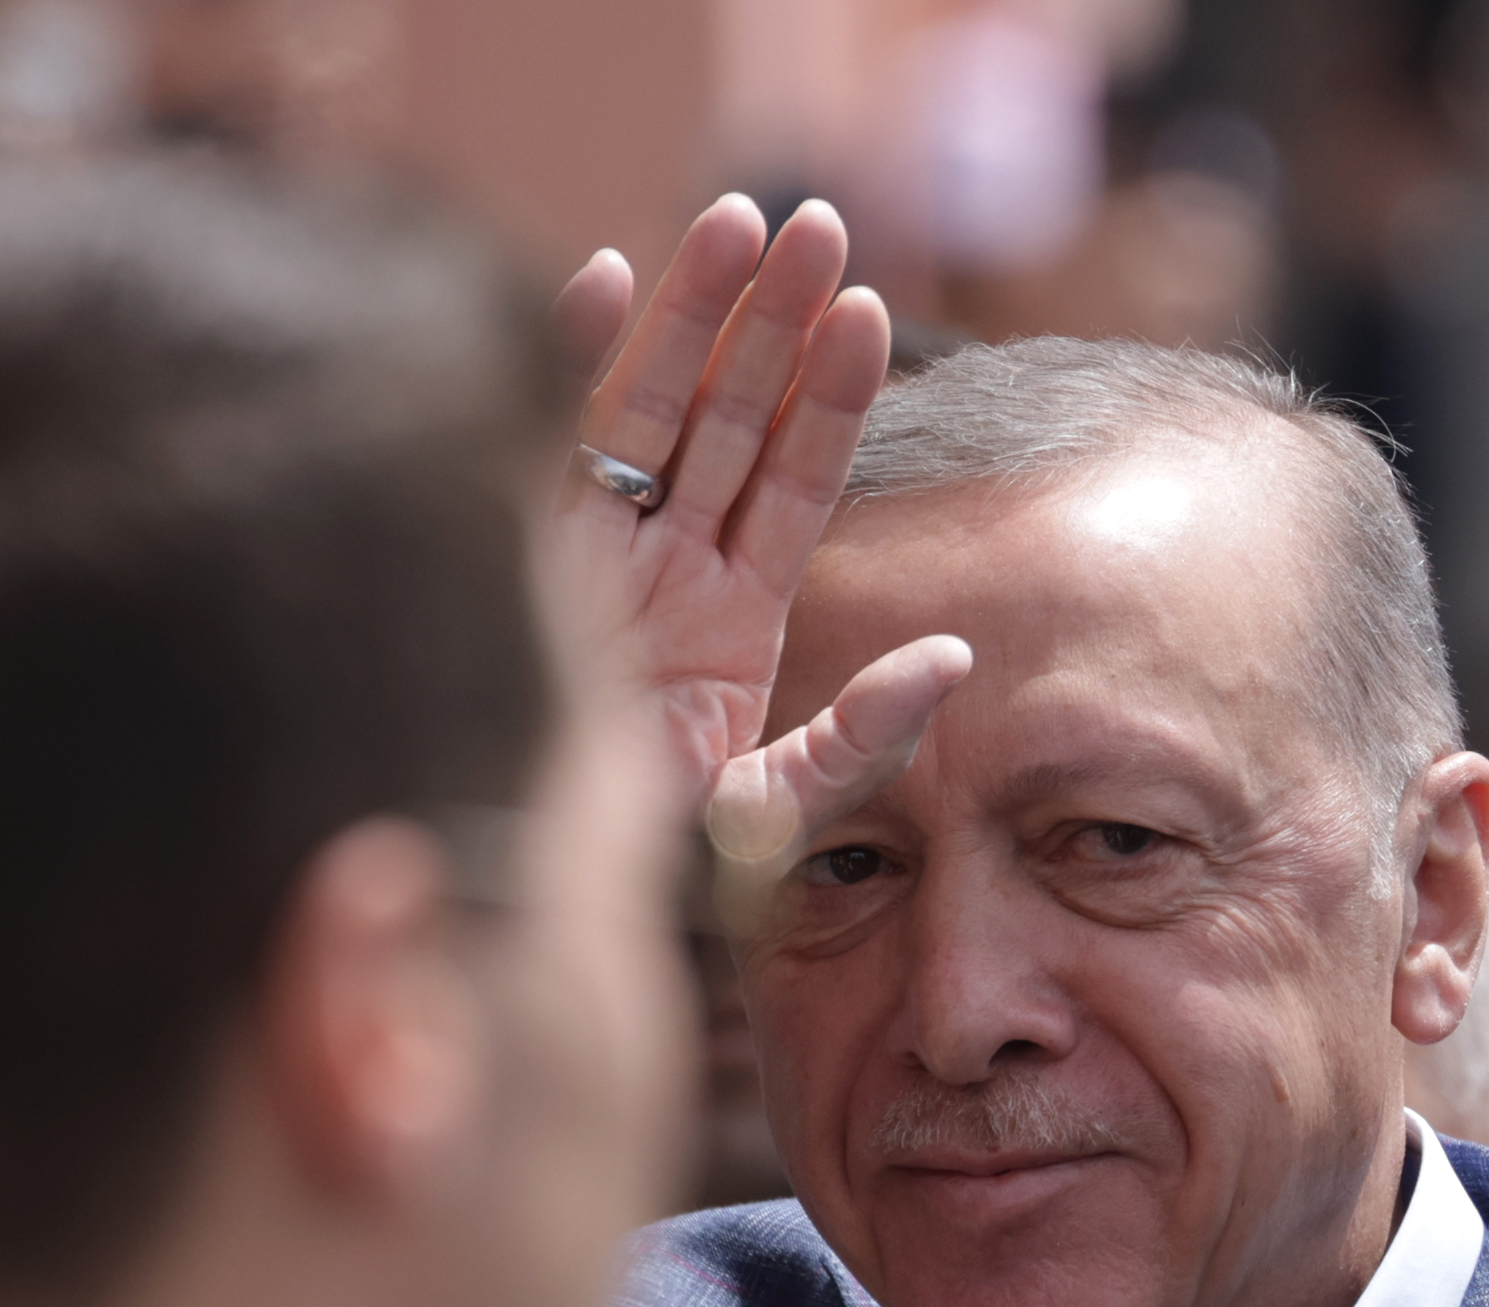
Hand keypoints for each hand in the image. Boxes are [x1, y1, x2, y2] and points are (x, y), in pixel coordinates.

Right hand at [553, 196, 969, 892]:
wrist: (550, 906)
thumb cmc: (667, 871)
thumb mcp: (787, 809)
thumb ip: (867, 735)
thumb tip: (953, 657)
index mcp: (739, 612)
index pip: (797, 479)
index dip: (835, 397)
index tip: (874, 311)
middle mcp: (672, 569)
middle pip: (734, 419)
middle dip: (773, 321)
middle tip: (818, 220)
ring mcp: (601, 557)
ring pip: (658, 412)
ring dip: (695, 314)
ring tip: (737, 218)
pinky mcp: (535, 561)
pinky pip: (558, 445)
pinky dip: (573, 361)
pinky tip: (599, 274)